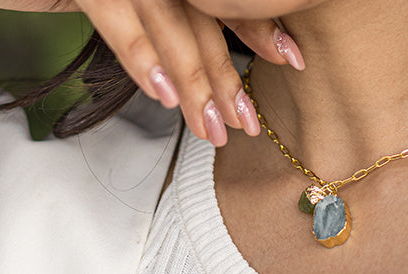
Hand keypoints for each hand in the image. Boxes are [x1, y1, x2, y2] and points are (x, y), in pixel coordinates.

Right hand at [0, 0, 304, 145]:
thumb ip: (166, 23)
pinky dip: (141, 58)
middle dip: (227, 74)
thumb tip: (193, 75)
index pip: (219, 1)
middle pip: (202, 19)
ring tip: (212, 129)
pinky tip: (162, 96)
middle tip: (247, 122)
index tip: (290, 58)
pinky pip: (117, 19)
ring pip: (169, 25)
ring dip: (194, 82)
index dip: (258, 27)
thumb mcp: (126, 5)